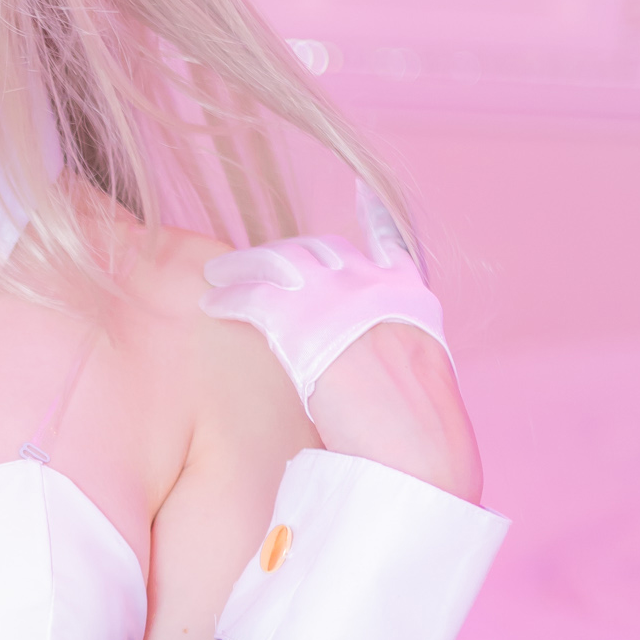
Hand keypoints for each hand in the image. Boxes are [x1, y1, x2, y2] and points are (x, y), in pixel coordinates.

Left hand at [201, 185, 480, 500]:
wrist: (419, 447)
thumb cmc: (422, 436)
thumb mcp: (425, 380)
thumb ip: (401, 359)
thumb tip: (388, 381)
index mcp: (411, 298)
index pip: (389, 243)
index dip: (372, 217)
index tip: (363, 192)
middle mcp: (376, 286)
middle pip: (321, 252)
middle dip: (286, 255)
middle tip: (256, 261)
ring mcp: (340, 298)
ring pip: (283, 265)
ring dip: (247, 269)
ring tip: (218, 276)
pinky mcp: (303, 321)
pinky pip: (257, 298)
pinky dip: (233, 297)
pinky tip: (214, 303)